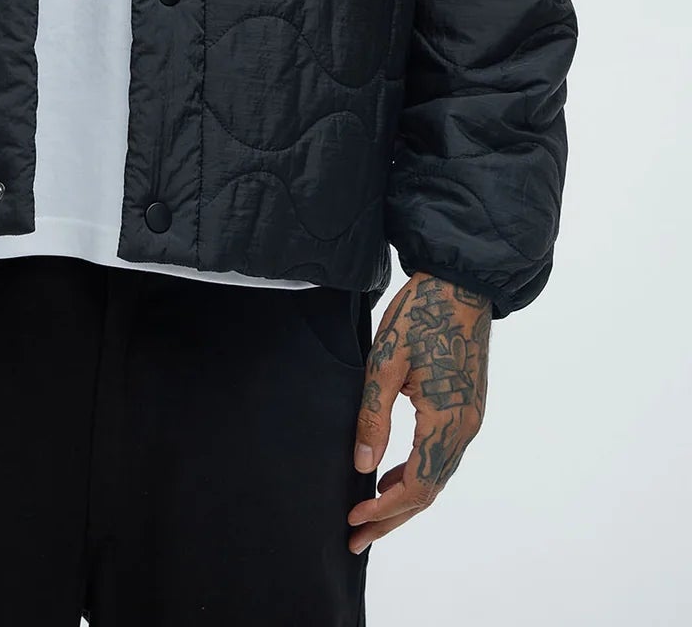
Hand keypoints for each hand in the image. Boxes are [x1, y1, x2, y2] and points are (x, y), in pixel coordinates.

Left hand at [347, 271, 490, 554]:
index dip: (385, 509)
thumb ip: (374, 415)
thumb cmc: (422, 314)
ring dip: (405, 498)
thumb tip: (362, 465)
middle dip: (392, 518)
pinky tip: (393, 474)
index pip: (417, 485)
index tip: (352, 519)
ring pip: (437, 475)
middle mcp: (465, 428)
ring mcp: (470, 418)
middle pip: (430, 490)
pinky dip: (418, 473)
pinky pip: (442, 455)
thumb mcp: (386, 360)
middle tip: (356, 539)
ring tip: (369, 515)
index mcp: (447, 420)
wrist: (461, 282)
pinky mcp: (466, 407)